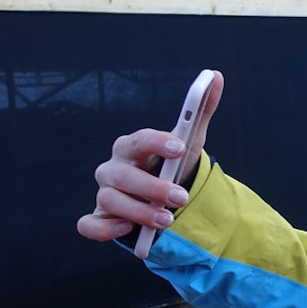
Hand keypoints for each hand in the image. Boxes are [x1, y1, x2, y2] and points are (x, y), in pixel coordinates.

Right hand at [77, 71, 224, 242]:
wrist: (165, 196)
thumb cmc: (172, 166)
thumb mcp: (188, 142)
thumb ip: (199, 113)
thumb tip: (216, 76)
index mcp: (132, 147)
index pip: (139, 140)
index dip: (158, 142)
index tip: (180, 148)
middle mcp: (112, 168)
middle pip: (122, 175)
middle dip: (152, 188)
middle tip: (181, 197)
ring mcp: (104, 193)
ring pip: (109, 200)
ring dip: (139, 212)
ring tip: (168, 219)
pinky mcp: (100, 217)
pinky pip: (89, 225)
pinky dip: (105, 229)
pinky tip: (129, 230)